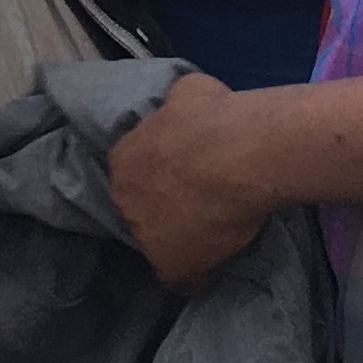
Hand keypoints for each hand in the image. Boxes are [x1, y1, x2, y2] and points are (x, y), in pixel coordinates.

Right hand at [104, 71, 274, 282]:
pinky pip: (195, 99)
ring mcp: (160, 112)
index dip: (159, 213)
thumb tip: (182, 275)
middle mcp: (130, 145)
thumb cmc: (207, 215)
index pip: (133, 203)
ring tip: (226, 160)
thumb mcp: (185, 267)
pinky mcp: (191, 88)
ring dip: (188, 142)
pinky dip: (208, 108)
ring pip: (170, 131)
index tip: (187, 220)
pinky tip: (233, 125)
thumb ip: (173, 271)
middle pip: (147, 164)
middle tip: (206, 191)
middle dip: (168, 175)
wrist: (241, 157)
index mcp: (120, 185)